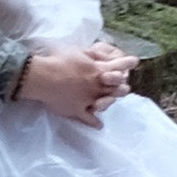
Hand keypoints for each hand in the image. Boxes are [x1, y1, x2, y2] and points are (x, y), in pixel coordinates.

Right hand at [18, 42, 140, 124]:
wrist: (41, 76)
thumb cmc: (58, 59)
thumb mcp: (79, 50)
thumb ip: (94, 54)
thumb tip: (105, 54)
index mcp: (97, 69)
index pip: (118, 66)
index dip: (127, 63)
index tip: (134, 62)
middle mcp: (96, 85)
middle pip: (114, 87)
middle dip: (121, 87)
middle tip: (126, 88)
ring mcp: (87, 100)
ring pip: (104, 103)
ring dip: (110, 102)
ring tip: (113, 102)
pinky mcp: (77, 110)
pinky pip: (88, 119)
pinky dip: (94, 123)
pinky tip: (99, 126)